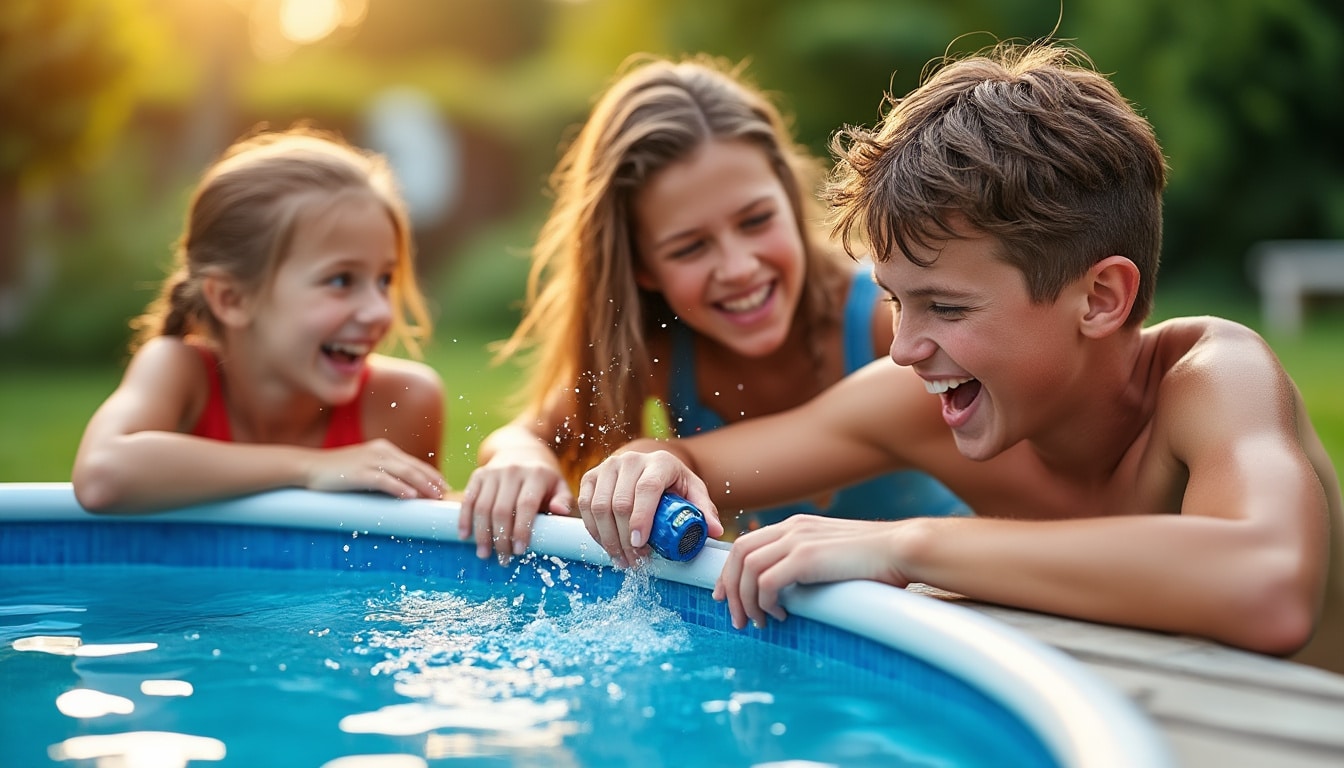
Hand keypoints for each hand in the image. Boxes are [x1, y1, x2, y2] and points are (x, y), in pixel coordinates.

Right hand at [306, 438, 447, 499]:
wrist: (309, 467)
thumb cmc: (338, 472)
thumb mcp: (365, 468)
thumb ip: (384, 474)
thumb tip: (405, 490)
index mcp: (384, 450)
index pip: (414, 463)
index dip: (431, 475)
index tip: (444, 486)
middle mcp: (381, 452)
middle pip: (413, 467)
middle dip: (432, 481)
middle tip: (445, 495)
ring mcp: (370, 461)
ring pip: (403, 473)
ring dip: (422, 486)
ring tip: (434, 497)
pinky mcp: (359, 473)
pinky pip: (384, 481)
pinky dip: (399, 488)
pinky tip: (410, 497)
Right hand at [460, 456, 573, 563]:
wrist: (521, 451)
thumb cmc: (543, 478)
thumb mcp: (558, 485)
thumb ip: (563, 499)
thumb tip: (560, 511)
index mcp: (536, 474)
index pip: (526, 504)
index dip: (521, 529)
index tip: (519, 551)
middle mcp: (513, 470)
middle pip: (502, 509)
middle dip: (501, 538)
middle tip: (503, 560)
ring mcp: (493, 472)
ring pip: (483, 507)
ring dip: (482, 534)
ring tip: (484, 554)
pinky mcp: (478, 474)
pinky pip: (468, 499)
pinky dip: (464, 519)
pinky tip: (464, 536)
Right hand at [577, 449, 723, 567]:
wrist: (648, 466)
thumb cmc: (673, 484)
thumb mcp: (693, 492)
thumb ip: (704, 510)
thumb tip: (715, 531)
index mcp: (660, 462)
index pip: (647, 489)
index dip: (642, 519)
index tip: (641, 545)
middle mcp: (631, 460)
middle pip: (620, 503)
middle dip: (625, 538)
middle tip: (635, 561)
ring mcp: (608, 466)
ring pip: (599, 507)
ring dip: (608, 539)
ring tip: (622, 559)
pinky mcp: (591, 476)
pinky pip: (585, 507)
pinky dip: (594, 531)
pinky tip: (607, 545)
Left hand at [713, 515, 911, 629]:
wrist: (901, 548)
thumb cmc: (876, 559)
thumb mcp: (834, 554)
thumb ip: (810, 562)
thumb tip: (794, 589)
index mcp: (796, 525)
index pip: (747, 543)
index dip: (730, 571)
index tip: (726, 595)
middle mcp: (792, 528)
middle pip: (739, 554)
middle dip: (730, 588)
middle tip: (734, 617)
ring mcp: (798, 540)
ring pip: (748, 570)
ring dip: (745, 600)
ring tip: (756, 623)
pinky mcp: (806, 558)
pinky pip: (767, 582)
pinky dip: (765, 602)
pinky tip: (779, 615)